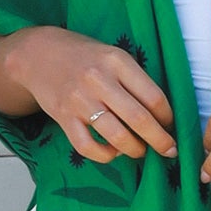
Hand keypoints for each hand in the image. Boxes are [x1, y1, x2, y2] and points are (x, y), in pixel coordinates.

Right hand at [9, 27, 177, 163]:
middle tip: (169, 150)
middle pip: (139, 119)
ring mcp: (80, 100)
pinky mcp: (64, 117)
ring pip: (117, 136)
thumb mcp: (113, 56)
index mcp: (117, 61)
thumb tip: (162, 115)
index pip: (153, 96)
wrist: (40, 54)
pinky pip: (88, 147)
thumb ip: (135, 80)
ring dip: (135, 150)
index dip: (168, 117)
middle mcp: (99, 80)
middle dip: (160, 140)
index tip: (171, 125)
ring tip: (141, 151)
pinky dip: (105, 155)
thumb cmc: (86, 57)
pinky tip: (113, 152)